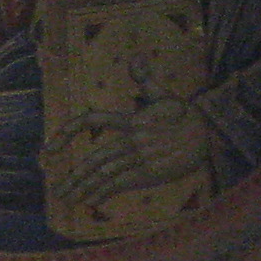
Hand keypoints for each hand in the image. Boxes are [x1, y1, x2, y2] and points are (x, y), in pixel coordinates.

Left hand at [62, 92, 211, 207]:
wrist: (209, 134)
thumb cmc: (185, 115)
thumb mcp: (163, 95)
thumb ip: (145, 79)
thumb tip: (136, 58)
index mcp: (130, 119)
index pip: (92, 121)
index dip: (68, 132)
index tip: (50, 147)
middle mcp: (131, 139)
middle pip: (95, 158)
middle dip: (74, 176)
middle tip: (56, 189)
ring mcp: (140, 158)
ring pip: (105, 174)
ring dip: (83, 188)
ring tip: (66, 198)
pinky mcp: (150, 173)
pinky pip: (121, 184)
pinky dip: (103, 193)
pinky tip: (89, 202)